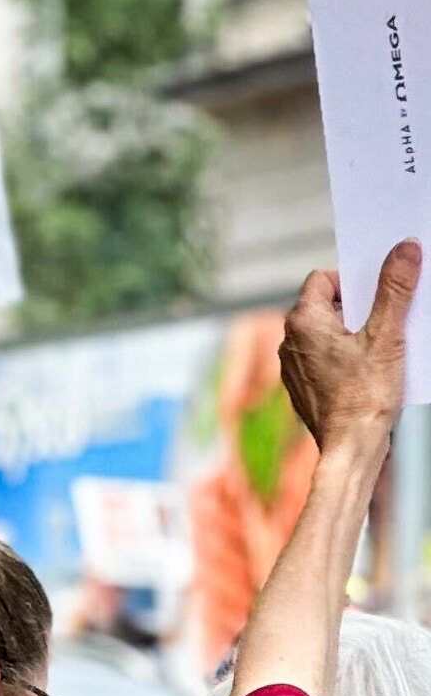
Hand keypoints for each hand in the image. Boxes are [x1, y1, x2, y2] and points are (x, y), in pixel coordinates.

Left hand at [279, 244, 417, 450]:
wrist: (351, 446)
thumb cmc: (365, 395)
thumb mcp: (387, 335)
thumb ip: (395, 289)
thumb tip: (404, 249)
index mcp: (303, 321)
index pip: (323, 278)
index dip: (354, 280)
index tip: (380, 291)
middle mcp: (290, 339)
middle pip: (327, 304)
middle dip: (360, 307)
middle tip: (389, 318)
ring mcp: (294, 363)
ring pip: (328, 332)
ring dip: (356, 332)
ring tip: (385, 346)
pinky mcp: (304, 383)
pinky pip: (327, 356)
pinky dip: (348, 354)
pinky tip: (372, 368)